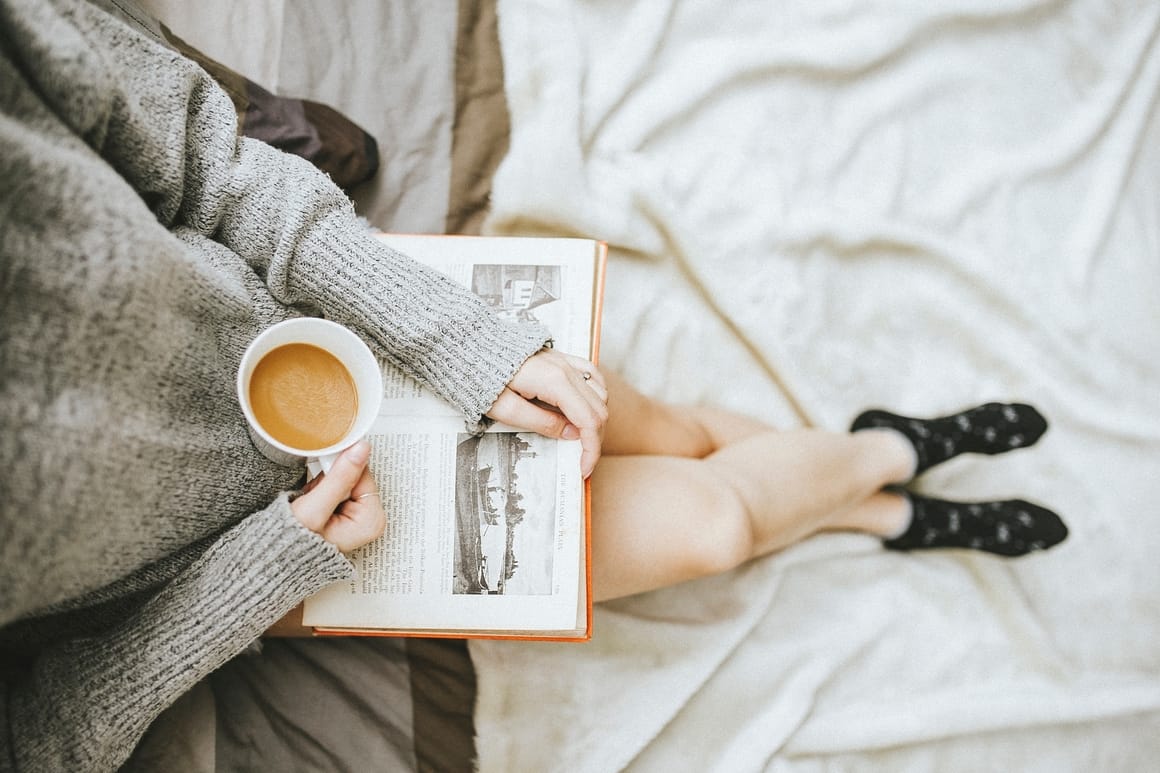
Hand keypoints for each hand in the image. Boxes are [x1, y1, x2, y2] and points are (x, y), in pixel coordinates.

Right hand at [290, 440, 384, 551]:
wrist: (274, 557)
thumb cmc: (293, 544)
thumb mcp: (315, 509)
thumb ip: (339, 478)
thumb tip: (361, 449)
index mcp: (372, 522)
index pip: (363, 474)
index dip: (340, 470)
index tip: (324, 475)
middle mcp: (369, 520)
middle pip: (355, 476)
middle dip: (330, 481)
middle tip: (315, 498)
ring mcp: (358, 517)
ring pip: (344, 479)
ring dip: (323, 485)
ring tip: (311, 504)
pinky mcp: (346, 512)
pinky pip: (336, 487)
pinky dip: (320, 490)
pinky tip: (312, 504)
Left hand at [486, 349, 607, 477]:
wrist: (470, 347)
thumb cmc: (481, 377)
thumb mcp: (505, 410)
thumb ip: (542, 423)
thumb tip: (571, 435)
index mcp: (554, 382)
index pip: (588, 420)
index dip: (591, 449)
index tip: (584, 468)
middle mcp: (565, 369)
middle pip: (598, 409)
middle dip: (595, 439)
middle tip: (582, 460)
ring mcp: (565, 361)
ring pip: (600, 393)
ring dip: (596, 419)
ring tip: (583, 439)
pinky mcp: (560, 358)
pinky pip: (591, 375)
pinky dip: (596, 395)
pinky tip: (589, 407)